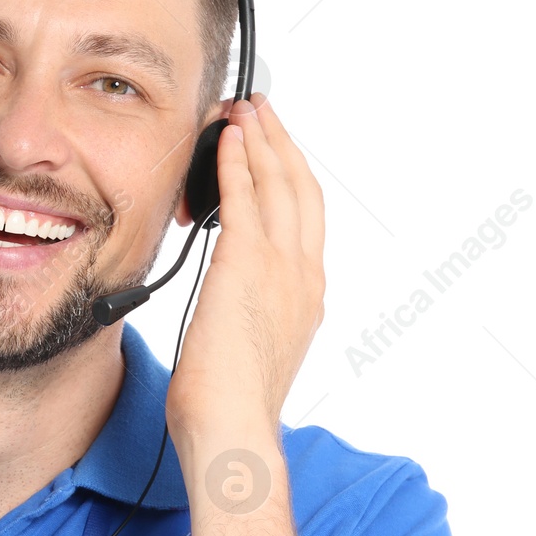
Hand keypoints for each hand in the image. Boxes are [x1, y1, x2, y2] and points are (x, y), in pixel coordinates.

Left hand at [164, 93, 325, 450]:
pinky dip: (237, 161)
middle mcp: (305, 274)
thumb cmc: (230, 402)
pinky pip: (244, 196)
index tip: (276, 148)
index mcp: (309, 294)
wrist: (232, 426)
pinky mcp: (246, 263)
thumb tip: (229, 300)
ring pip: (278, 182)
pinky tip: (226, 139)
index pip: (307, 217)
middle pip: (301, 188)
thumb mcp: (251, 346)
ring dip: (261, 139)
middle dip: (282, 143)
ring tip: (245, 109)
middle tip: (262, 110)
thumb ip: (249, 311)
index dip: (293, 174)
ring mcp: (282, 266)